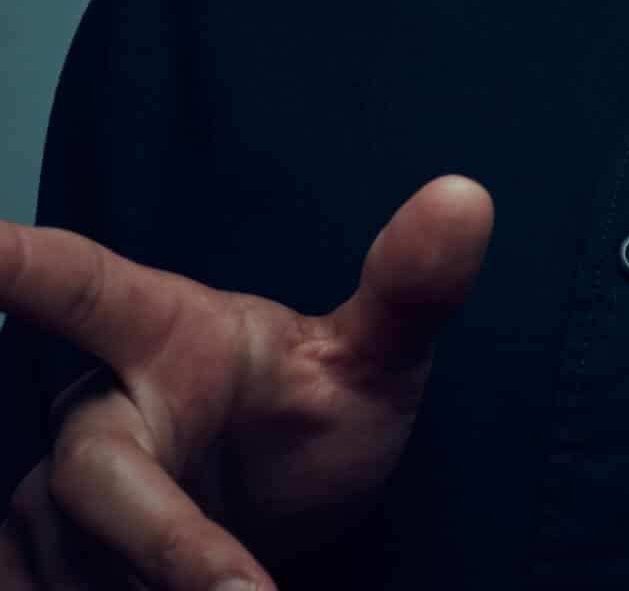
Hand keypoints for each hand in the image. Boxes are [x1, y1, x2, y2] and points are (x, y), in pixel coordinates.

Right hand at [0, 174, 493, 588]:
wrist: (283, 512)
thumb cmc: (313, 414)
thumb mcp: (373, 360)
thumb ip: (410, 290)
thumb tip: (468, 193)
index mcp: (160, 333)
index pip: (76, 281)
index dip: (14, 259)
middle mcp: (94, 411)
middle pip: (91, 471)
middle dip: (159, 540)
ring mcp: (53, 505)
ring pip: (76, 568)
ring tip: (260, 585)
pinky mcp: (37, 576)